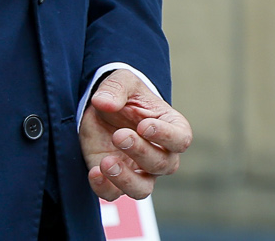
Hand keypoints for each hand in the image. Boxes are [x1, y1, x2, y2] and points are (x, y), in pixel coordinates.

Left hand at [80, 69, 190, 200]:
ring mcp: (138, 171)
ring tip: (107, 163)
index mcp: (169, 126)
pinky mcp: (115, 180)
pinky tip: (94, 172)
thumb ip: (115, 88)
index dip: (166, 136)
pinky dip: (104, 188)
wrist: (100, 108)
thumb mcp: (121, 80)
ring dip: (127, 179)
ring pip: (143, 189)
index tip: (144, 126)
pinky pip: (114, 194)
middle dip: (141, 151)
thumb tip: (104, 102)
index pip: (180, 139)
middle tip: (119, 136)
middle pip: (162, 164)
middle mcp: (159, 154)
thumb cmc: (123, 94)